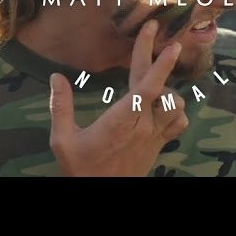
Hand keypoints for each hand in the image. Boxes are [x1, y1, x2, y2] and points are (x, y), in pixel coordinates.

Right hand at [48, 19, 188, 175]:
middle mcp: (143, 126)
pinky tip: (163, 107)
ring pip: (177, 106)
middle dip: (163, 60)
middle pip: (162, 89)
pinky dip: (176, 112)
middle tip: (166, 39)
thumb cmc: (81, 169)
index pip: (147, 87)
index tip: (169, 43)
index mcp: (121, 120)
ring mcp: (154, 137)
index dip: (159, 63)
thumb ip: (60, 107)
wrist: (101, 196)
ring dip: (169, 91)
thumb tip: (56, 77)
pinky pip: (179, 124)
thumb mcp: (62, 140)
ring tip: (154, 84)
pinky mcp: (159, 145)